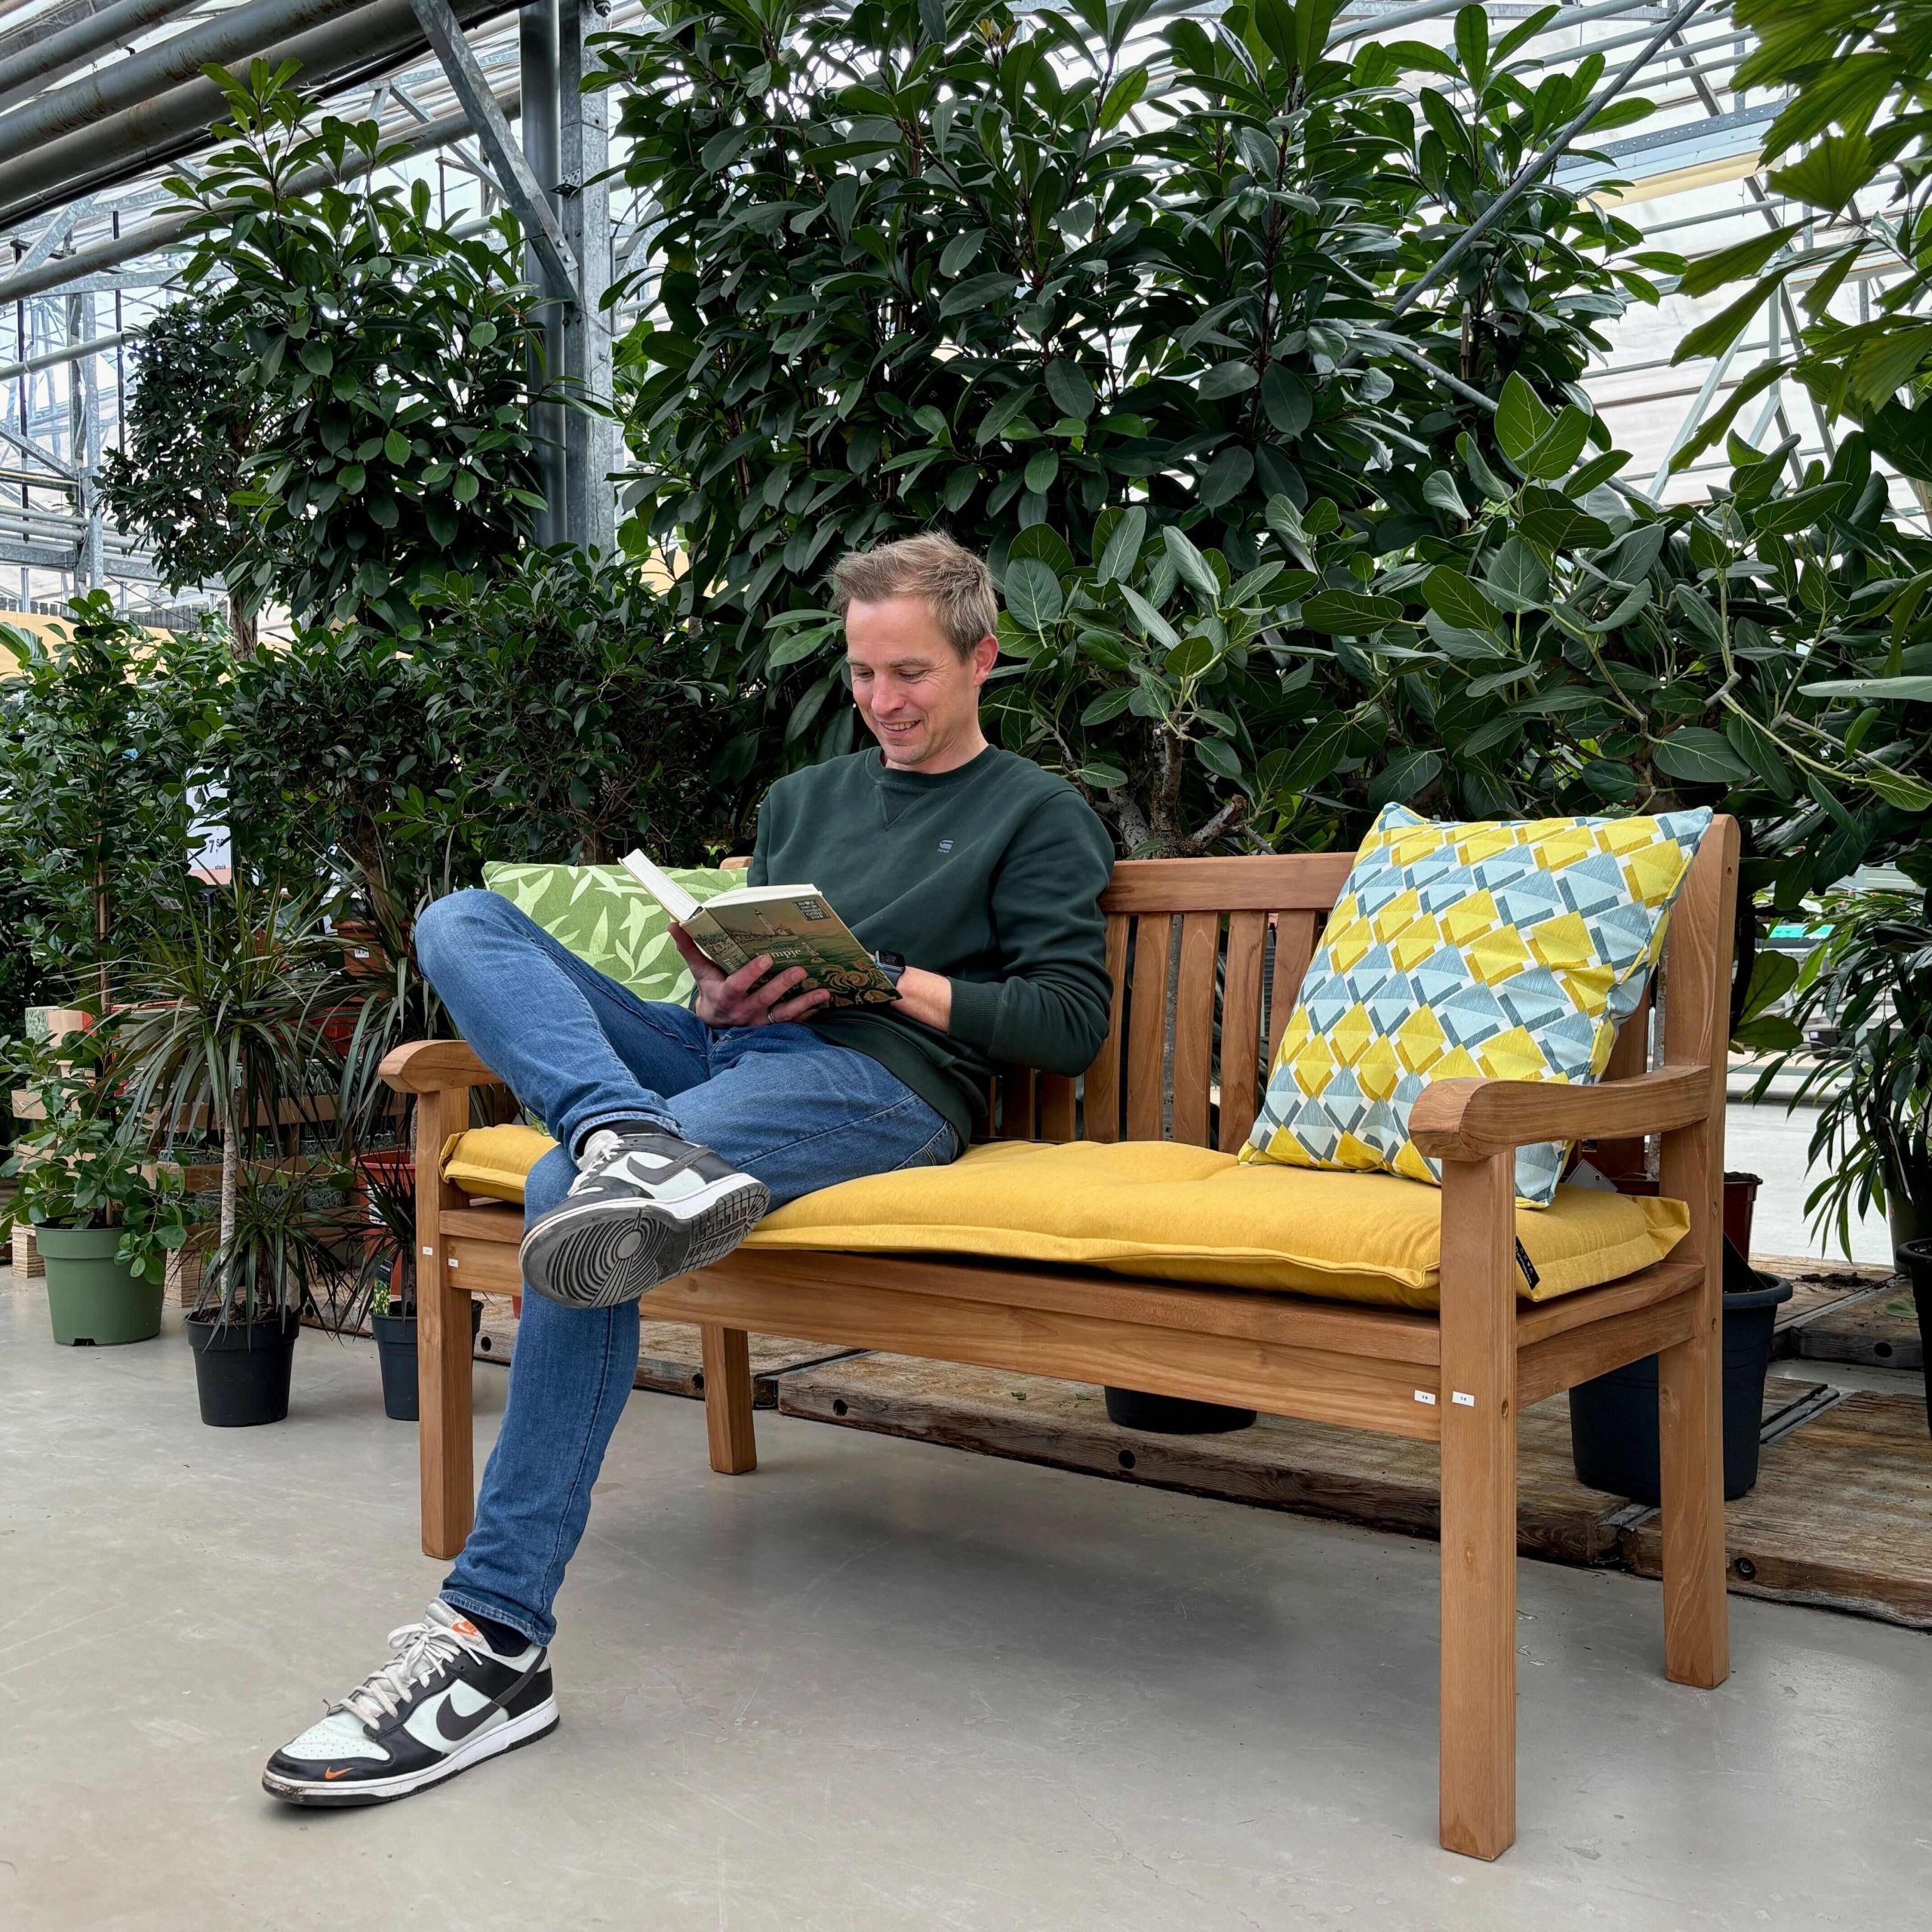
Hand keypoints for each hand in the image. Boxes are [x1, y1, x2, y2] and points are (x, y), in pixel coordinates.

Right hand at [670, 924, 831, 1028]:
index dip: (751, 974)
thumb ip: (688, 948)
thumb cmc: (710, 988)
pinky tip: (823, 1002)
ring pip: (784, 1014)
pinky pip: (793, 1022)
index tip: (766, 958)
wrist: (716, 1021)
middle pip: (766, 998)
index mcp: (726, 996)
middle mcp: (745, 1011)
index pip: (737, 985)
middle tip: (801, 969)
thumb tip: (674, 923)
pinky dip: (809, 1013)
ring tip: (824, 991)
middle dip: (783, 984)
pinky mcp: (773, 1026)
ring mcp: (761, 1021)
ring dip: (804, 1003)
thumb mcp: (699, 970)